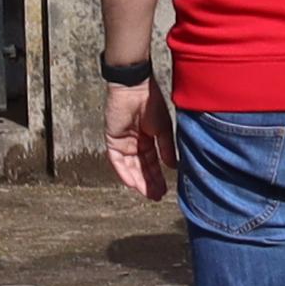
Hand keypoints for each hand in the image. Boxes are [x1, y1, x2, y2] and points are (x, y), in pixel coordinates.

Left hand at [104, 79, 170, 197]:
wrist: (136, 88)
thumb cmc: (152, 103)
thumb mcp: (163, 129)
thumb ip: (166, 148)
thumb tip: (172, 166)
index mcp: (148, 139)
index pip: (152, 163)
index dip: (157, 176)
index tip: (164, 191)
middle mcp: (135, 143)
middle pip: (141, 167)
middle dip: (149, 182)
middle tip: (156, 196)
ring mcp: (123, 142)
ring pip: (130, 167)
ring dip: (138, 181)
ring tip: (148, 194)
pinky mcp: (112, 139)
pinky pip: (117, 160)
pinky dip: (123, 172)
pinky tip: (133, 184)